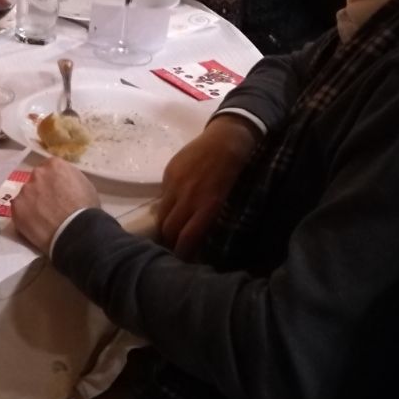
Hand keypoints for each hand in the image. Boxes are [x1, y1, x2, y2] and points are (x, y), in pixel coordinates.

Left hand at [11, 156, 99, 254]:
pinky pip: (19, 209)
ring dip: (32, 203)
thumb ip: (69, 179)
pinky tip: (35, 225)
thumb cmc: (86, 209)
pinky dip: (25, 216)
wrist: (76, 232)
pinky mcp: (16, 207)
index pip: (48, 168)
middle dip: (41, 190)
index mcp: (54, 165)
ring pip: (26, 195)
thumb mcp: (84, 185)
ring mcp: (25, 190)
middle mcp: (37, 173)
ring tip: (42, 218)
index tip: (55, 191)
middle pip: (36, 180)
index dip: (52, 181)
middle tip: (49, 205)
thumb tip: (62, 184)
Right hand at [156, 116, 259, 256]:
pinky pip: (163, 196)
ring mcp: (175, 183)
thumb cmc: (237, 171)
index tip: (183, 260)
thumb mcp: (230, 199)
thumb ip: (212, 218)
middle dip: (169, 242)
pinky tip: (176, 205)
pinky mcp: (168, 172)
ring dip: (165, 225)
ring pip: (161, 214)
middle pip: (168, 229)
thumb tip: (203, 238)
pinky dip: (167, 205)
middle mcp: (187, 197)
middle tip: (174, 248)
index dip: (182, 253)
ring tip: (171, 230)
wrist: (228, 137)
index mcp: (207, 206)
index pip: (186, 238)